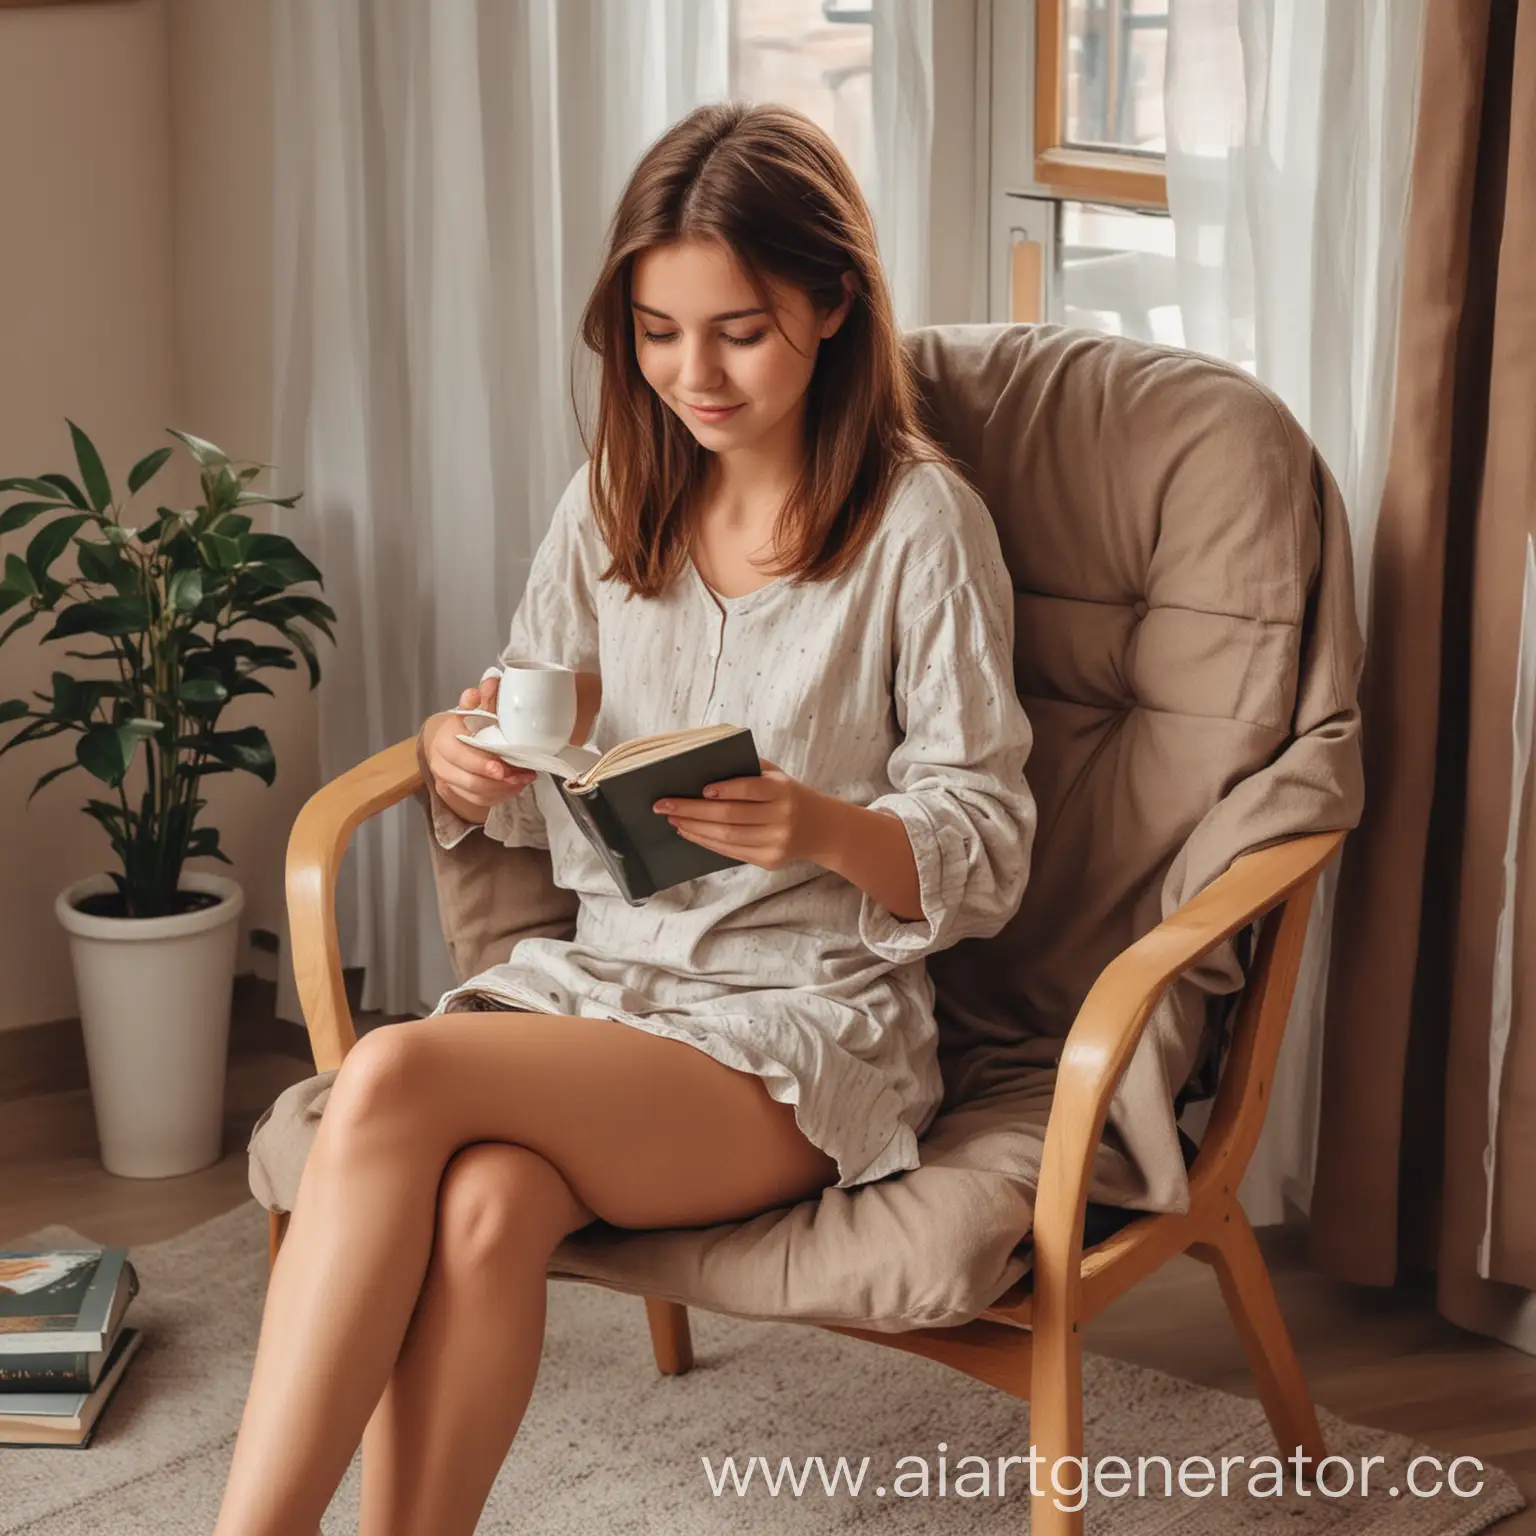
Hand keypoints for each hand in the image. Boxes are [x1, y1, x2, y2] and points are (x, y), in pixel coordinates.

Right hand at [421, 676, 534, 811]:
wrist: (449, 742)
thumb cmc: (467, 725)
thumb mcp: (475, 710)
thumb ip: (484, 699)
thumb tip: (492, 682)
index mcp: (444, 738)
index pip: (460, 755)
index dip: (481, 764)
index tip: (502, 768)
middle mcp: (441, 762)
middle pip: (470, 780)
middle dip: (498, 781)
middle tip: (520, 776)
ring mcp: (447, 780)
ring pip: (476, 793)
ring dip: (504, 789)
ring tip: (524, 779)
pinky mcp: (456, 793)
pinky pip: (480, 801)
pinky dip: (500, 796)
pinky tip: (516, 786)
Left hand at [653, 759, 837, 871]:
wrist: (823, 828)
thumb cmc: (789, 795)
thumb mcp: (777, 776)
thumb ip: (747, 769)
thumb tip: (702, 766)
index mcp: (783, 790)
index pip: (751, 789)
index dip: (726, 789)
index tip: (701, 789)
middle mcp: (781, 817)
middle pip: (730, 816)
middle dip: (692, 810)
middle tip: (664, 805)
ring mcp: (776, 842)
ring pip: (727, 837)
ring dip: (694, 828)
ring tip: (673, 819)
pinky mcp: (769, 861)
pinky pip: (731, 852)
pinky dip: (706, 842)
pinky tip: (689, 832)